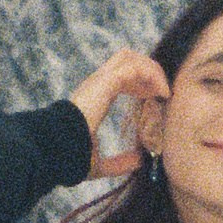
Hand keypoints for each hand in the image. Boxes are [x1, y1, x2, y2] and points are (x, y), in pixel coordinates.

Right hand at [69, 45, 169, 175]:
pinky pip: (134, 68)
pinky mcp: (106, 82)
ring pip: (131, 58)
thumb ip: (118, 164)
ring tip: (164, 91)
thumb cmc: (71, 156)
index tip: (154, 99)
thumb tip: (138, 162)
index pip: (119, 76)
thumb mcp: (99, 164)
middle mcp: (96, 84)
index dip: (139, 82)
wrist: (58, 150)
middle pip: (126, 59)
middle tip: (162, 92)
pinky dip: (151, 76)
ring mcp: (99, 80)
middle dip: (148, 70)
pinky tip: (161, 93)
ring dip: (152, 70)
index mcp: (93, 97)